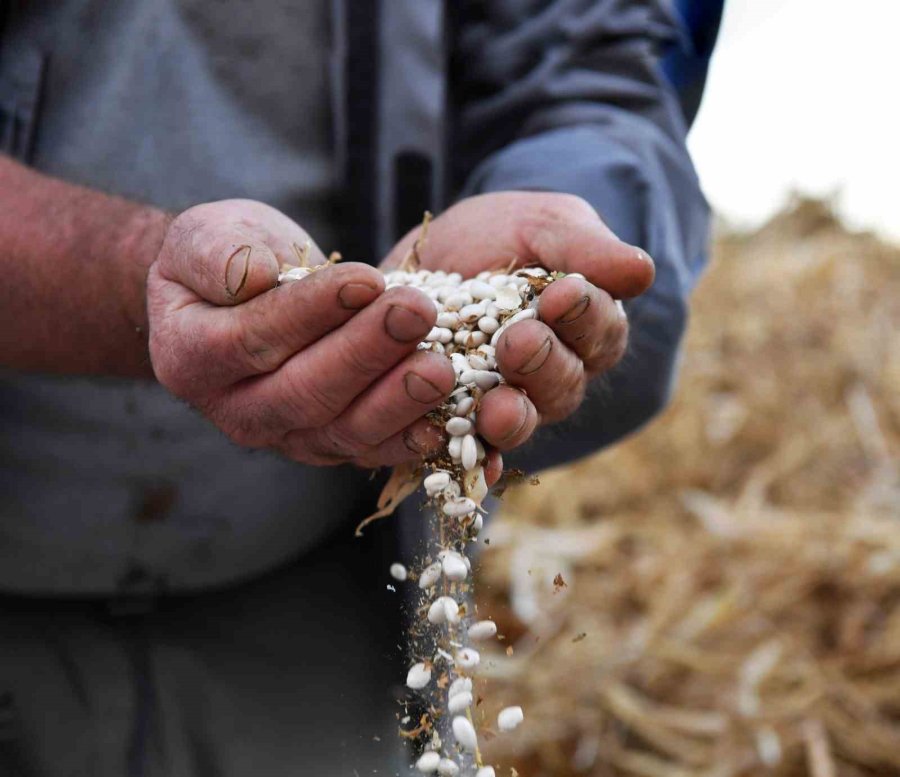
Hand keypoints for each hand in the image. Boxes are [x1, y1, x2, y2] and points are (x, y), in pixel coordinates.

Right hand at [147, 199, 459, 467]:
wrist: (244, 299)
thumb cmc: (227, 260)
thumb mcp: (204, 237)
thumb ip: (216, 253)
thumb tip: (255, 274)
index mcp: (191, 358)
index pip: (252, 339)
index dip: (310, 312)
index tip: (365, 280)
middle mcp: (236, 411)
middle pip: (304, 392)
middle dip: (366, 352)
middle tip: (417, 313)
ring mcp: (286, 437)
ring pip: (343, 430)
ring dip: (396, 400)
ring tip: (440, 366)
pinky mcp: (330, 445)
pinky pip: (370, 449)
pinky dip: (408, 439)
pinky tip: (445, 419)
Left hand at [382, 192, 654, 449]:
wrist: (430, 255)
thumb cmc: (499, 234)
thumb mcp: (541, 225)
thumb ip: (584, 247)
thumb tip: (640, 271)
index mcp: (584, 328)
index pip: (599, 330)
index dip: (585, 315)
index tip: (563, 292)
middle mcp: (552, 374)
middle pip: (563, 385)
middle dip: (544, 364)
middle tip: (520, 341)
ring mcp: (506, 401)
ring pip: (522, 420)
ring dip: (513, 418)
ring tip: (496, 407)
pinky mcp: (457, 419)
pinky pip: (471, 450)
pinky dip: (475, 461)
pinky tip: (474, 469)